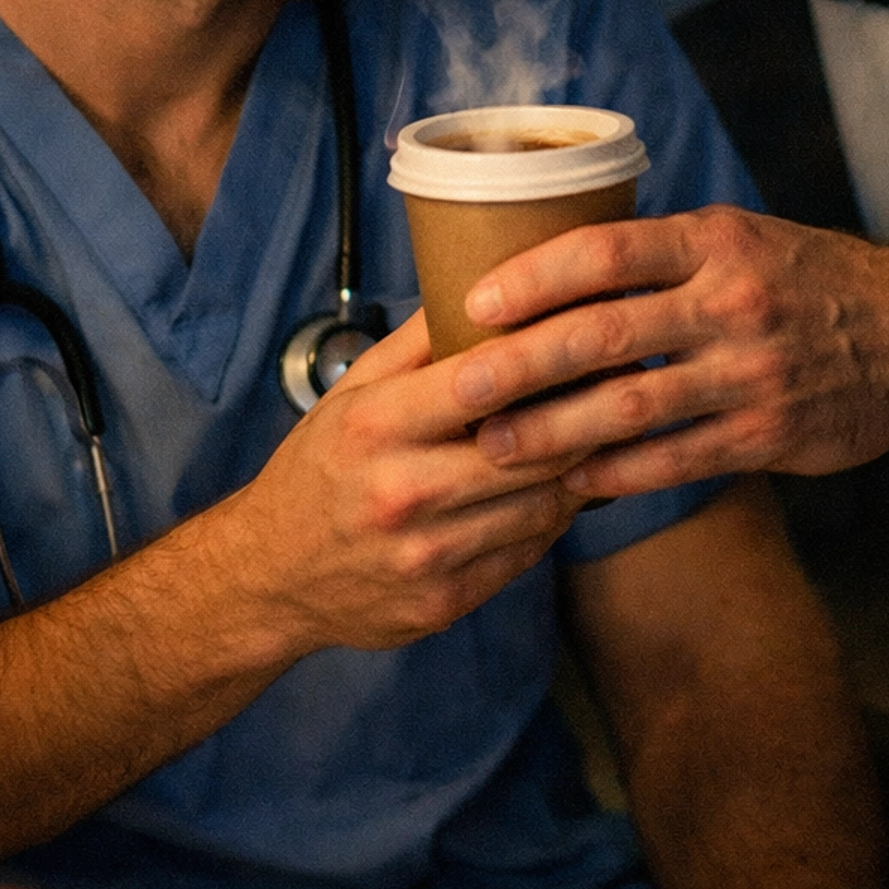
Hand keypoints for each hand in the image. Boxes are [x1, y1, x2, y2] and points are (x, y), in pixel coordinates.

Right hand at [232, 310, 590, 653]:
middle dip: (580, 416)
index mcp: (376, 426)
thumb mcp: (350, 393)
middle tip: (617, 389)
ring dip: (577, 470)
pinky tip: (555, 492)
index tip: (585, 335)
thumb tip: (489, 286)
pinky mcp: (446, 602)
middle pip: (529, 447)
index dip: (543, 355)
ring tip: (598, 439)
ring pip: (541, 504)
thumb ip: (418, 344)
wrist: (271, 577)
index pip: (479, 380)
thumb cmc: (319, 469)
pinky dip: (551, 519)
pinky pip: (527, 552)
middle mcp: (400, 491)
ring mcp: (426, 554)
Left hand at [441, 208, 888, 496]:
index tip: (475, 301)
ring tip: (496, 446)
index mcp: (714, 241)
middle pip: (603, 333)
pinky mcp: (766, 435)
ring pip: (630, 406)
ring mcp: (749, 374)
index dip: (535, 276)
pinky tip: (571, 480)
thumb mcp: (739, 237)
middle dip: (521, 363)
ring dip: (553, 430)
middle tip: (460, 387)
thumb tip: (551, 266)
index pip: (606, 251)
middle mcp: (730, 303)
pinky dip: (616, 472)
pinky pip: (673, 459)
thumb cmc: (804, 277)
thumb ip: (660, 256)